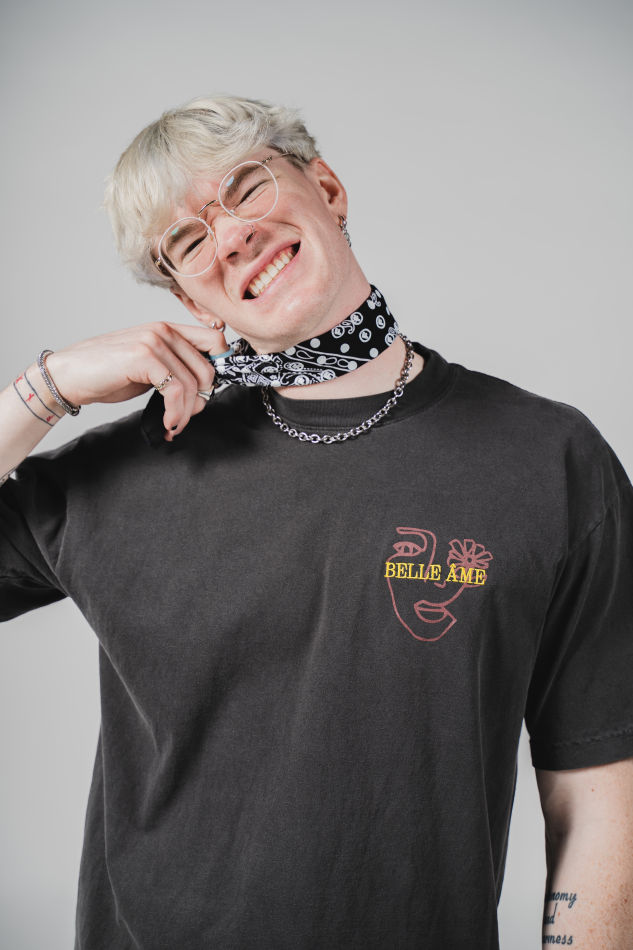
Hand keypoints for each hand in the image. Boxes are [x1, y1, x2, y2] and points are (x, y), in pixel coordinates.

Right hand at [44, 322, 229, 440]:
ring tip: (174, 425)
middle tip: (185, 417)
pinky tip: (168, 423)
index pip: (215, 341)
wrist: (70, 376)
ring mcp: (153, 341)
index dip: (220, 369)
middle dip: (201, 401)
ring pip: (193, 383)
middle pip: (207, 369)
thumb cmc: (107, 374)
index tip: (207, 394)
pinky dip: (176, 413)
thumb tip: (204, 388)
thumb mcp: (148, 367)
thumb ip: (174, 368)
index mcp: (167, 329)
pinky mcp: (144, 357)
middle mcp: (163, 330)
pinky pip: (176, 390)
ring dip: (187, 413)